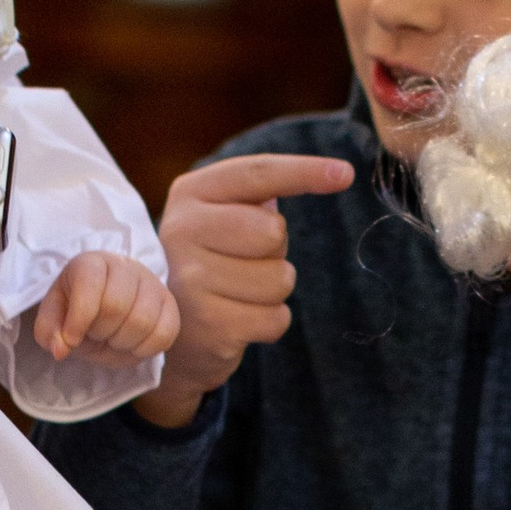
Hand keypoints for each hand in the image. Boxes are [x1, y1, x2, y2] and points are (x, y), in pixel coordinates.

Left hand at [33, 249, 182, 366]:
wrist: (106, 308)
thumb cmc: (77, 311)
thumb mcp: (53, 319)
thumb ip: (49, 332)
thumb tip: (61, 349)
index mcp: (90, 263)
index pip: (89, 286)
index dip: (79, 319)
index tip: (71, 340)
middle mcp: (125, 266)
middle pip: (116, 306)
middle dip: (101, 332)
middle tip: (95, 334)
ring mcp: (152, 283)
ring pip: (143, 321)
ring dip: (122, 343)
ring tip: (112, 339)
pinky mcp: (169, 304)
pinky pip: (165, 333)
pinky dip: (145, 349)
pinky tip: (132, 345)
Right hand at [132, 152, 353, 427]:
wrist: (165, 338)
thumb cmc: (208, 267)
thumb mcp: (218, 220)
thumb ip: (256, 196)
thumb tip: (329, 174)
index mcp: (189, 194)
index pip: (256, 174)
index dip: (304, 171)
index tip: (345, 174)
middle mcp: (181, 231)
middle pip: (273, 230)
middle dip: (275, 252)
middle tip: (241, 265)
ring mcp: (192, 280)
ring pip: (280, 279)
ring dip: (272, 292)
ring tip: (236, 295)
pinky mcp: (210, 325)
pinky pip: (277, 317)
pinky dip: (268, 323)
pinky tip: (237, 322)